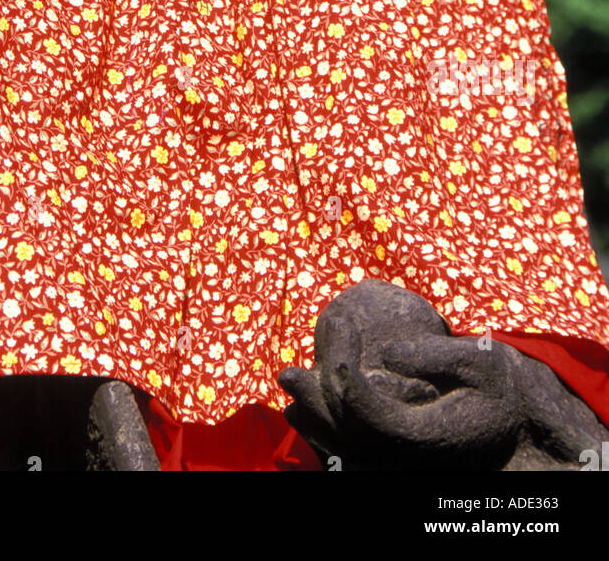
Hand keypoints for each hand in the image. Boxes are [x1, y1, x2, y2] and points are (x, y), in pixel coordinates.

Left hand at [279, 280, 521, 469]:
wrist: (516, 423)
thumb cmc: (499, 387)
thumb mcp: (481, 364)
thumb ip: (435, 356)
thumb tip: (387, 351)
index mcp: (428, 435)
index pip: (372, 416)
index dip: (346, 383)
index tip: (337, 340)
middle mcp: (410, 456)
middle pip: (349, 434)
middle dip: (316, 400)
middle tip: (286, 371)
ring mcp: (402, 461)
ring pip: (346, 447)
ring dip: (312, 416)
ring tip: (288, 386)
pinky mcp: (397, 458)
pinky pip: (353, 451)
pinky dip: (325, 431)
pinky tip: (304, 409)